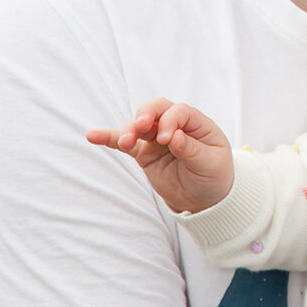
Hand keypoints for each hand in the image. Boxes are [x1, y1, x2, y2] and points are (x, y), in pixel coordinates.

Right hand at [86, 97, 234, 213]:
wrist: (204, 198)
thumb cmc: (213, 175)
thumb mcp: (211, 164)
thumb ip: (192, 150)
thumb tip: (174, 137)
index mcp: (197, 123)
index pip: (179, 111)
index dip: (170, 122)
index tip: (168, 140)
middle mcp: (175, 126)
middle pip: (156, 108)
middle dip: (146, 115)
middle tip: (140, 128)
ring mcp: (157, 139)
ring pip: (139, 125)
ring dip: (129, 130)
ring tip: (126, 142)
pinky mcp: (144, 153)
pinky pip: (125, 144)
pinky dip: (109, 138)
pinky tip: (93, 135)